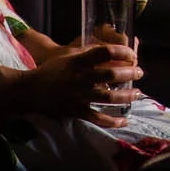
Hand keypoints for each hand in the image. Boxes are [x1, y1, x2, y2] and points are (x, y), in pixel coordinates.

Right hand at [13, 40, 141, 127]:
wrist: (30, 90)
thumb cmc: (51, 69)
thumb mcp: (69, 54)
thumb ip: (89, 51)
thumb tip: (111, 49)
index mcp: (79, 61)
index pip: (104, 52)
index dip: (122, 52)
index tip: (132, 54)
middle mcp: (81, 78)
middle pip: (111, 75)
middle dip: (129, 73)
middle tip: (140, 72)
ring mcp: (79, 96)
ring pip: (108, 97)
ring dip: (126, 96)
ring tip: (138, 93)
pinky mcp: (76, 111)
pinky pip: (97, 118)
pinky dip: (112, 121)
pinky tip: (124, 120)